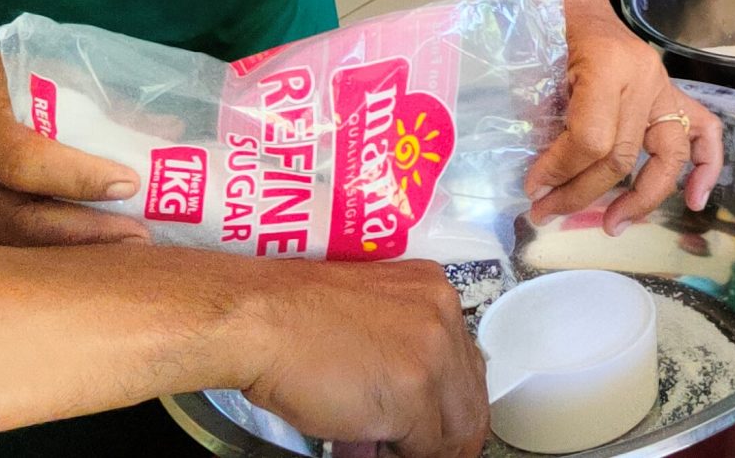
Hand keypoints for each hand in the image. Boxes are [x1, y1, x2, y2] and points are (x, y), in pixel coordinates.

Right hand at [0, 53, 143, 245]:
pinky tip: (90, 262)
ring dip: (75, 255)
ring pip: (15, 249)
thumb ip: (100, 103)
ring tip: (128, 253)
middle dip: (89, 233)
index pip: (27, 161)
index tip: (130, 184)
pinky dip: (49, 262)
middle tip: (141, 237)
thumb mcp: (40, 76)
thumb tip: (168, 129)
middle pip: (23, 220)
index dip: (79, 177)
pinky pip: (3, 258)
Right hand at [228, 257, 486, 457]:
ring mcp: (433, 355)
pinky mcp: (414, 394)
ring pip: (453, 425)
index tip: (446, 425)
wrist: (265, 321)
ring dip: (427, 446)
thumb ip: (406, 346)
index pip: (467, 361)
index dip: (456, 401)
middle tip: (430, 451)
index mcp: (436, 292)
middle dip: (453, 432)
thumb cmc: (297, 319)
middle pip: (470, 394)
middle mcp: (444, 317)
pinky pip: (423, 445)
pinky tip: (379, 450)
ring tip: (398, 451)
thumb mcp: (373, 314)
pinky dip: (401, 455)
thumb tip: (421, 401)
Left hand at [524, 9, 723, 234]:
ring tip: (614, 225)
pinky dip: (706, 167)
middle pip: (622, 155)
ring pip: (667, 156)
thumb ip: (542, 121)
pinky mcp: (672, 94)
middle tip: (545, 212)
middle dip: (580, 193)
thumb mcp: (534, 69)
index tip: (531, 189)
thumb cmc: (547, 30)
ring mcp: (664, 86)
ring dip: (640, 199)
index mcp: (608, 64)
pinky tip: (695, 199)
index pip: (590, 139)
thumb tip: (540, 185)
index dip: (559, 172)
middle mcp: (645, 76)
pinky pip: (705, 131)